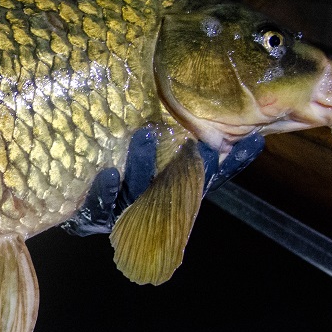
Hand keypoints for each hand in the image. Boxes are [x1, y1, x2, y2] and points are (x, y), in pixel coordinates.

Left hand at [62, 126, 264, 235]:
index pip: (210, 177)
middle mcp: (154, 203)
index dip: (234, 162)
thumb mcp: (151, 160)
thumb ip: (176, 146)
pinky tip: (108, 174)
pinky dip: (106, 189)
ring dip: (142, 163)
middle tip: (194, 138)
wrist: (78, 215)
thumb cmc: (122, 180)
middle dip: (189, 162)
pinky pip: (101, 204)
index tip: (253, 139)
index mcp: (173, 191)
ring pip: (137, 189)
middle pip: (177, 184)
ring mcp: (126, 212)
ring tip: (144, 136)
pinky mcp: (97, 216)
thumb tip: (209, 115)